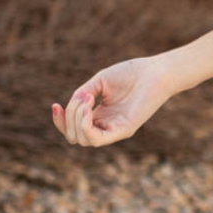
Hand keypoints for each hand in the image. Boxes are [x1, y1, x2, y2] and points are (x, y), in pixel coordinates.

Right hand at [51, 54, 175, 147]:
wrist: (156, 72)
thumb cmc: (132, 74)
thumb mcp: (100, 82)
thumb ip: (82, 95)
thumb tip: (72, 106)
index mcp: (100, 116)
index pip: (73, 130)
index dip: (61, 122)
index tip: (55, 105)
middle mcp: (107, 126)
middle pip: (75, 137)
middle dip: (68, 117)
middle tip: (82, 96)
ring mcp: (115, 130)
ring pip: (83, 140)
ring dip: (76, 119)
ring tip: (87, 99)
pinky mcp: (124, 130)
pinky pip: (96, 139)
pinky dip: (85, 125)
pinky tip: (88, 107)